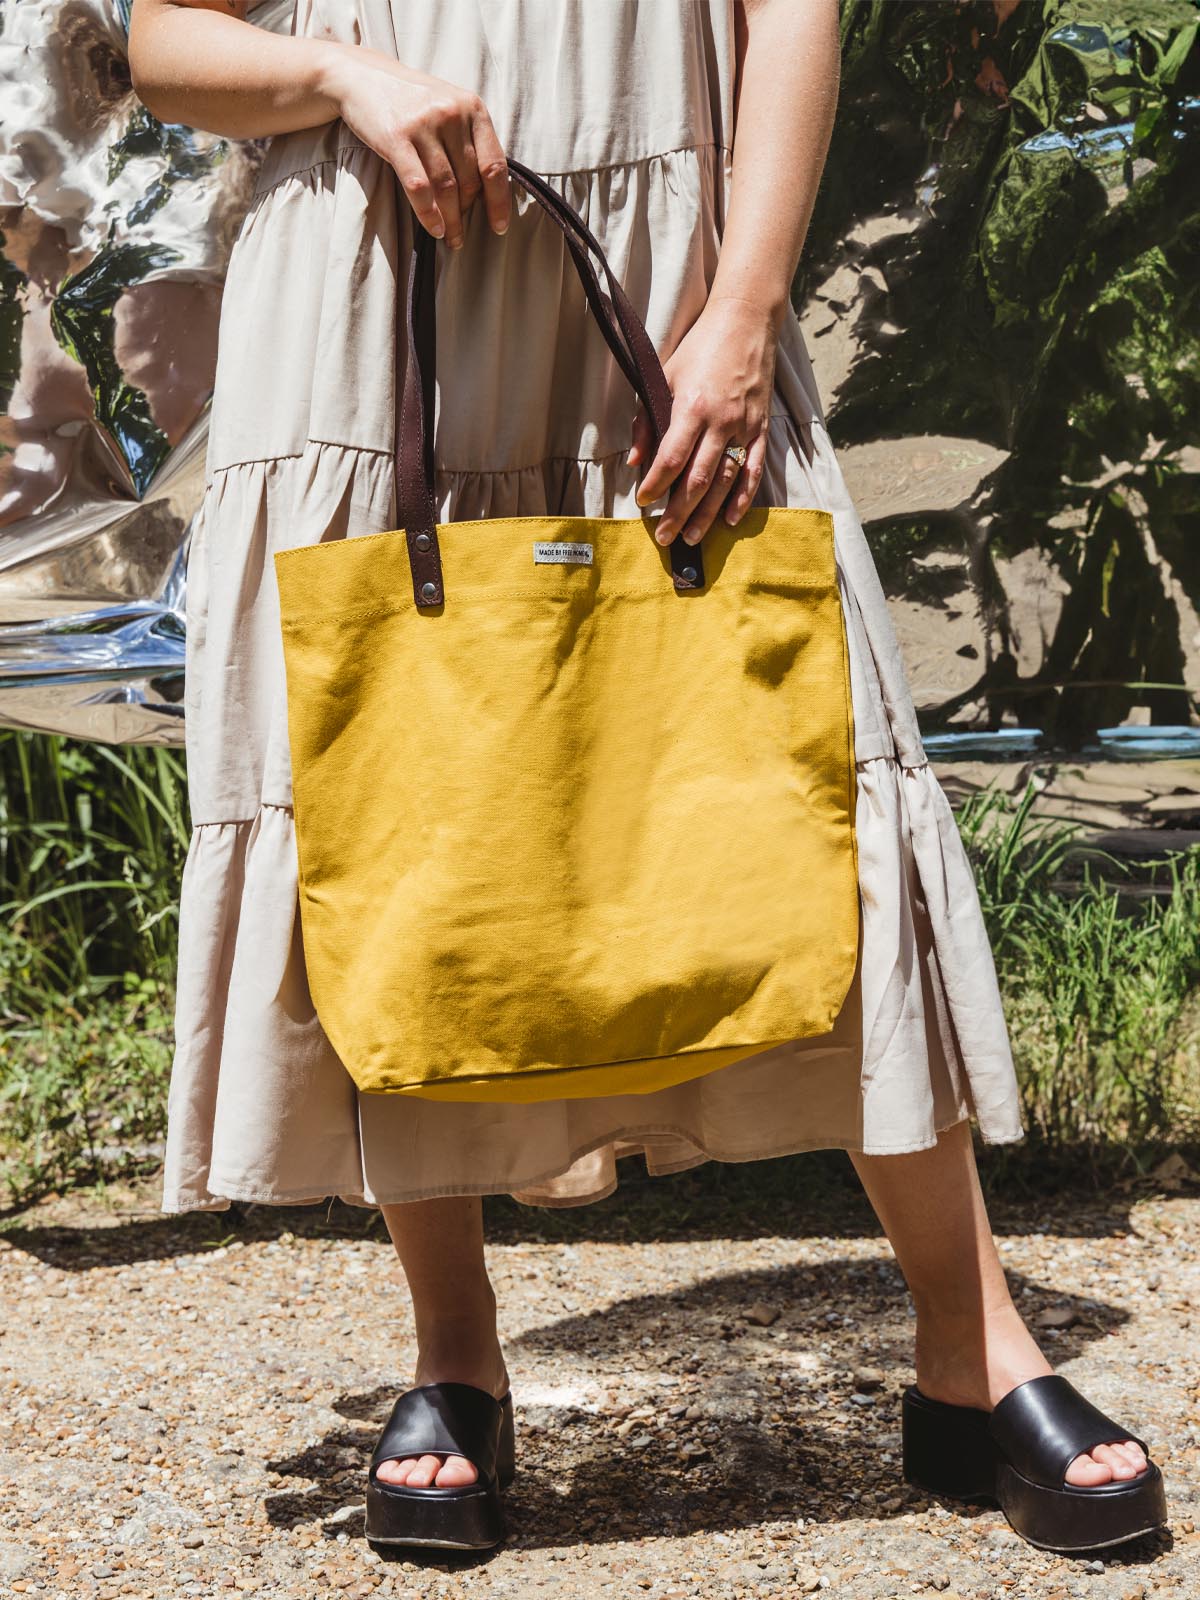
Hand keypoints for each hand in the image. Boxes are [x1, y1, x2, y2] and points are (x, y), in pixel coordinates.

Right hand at [321, 46, 509, 245]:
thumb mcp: (450, 108)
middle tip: (461, 235)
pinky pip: (419, 186)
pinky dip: (428, 213)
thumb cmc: (413, 101)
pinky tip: (434, 228)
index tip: (499, 226)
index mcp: (473, 108)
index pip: (494, 164)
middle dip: (467, 214)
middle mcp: (452, 114)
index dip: (499, 201)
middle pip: (469, 180)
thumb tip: (487, 192)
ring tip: (450, 238)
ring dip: (451, 220)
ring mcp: (424, 124)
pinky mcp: (396, 137)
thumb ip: (470, 140)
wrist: (365, 76)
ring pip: (446, 187)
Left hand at [627, 295, 776, 545]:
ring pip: (726, 482)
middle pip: (698, 480)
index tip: (643, 503)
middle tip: (664, 537)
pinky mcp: (762, 428)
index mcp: (692, 407)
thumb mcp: (663, 376)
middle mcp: (721, 421)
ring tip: (692, 537)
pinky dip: (743, 498)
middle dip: (678, 513)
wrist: (746, 322)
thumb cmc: (699, 348)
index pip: (671, 459)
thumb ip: (646, 420)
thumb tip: (633, 462)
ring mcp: (745, 427)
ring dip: (708, 514)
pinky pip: (754, 471)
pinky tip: (729, 519)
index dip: (655, 485)